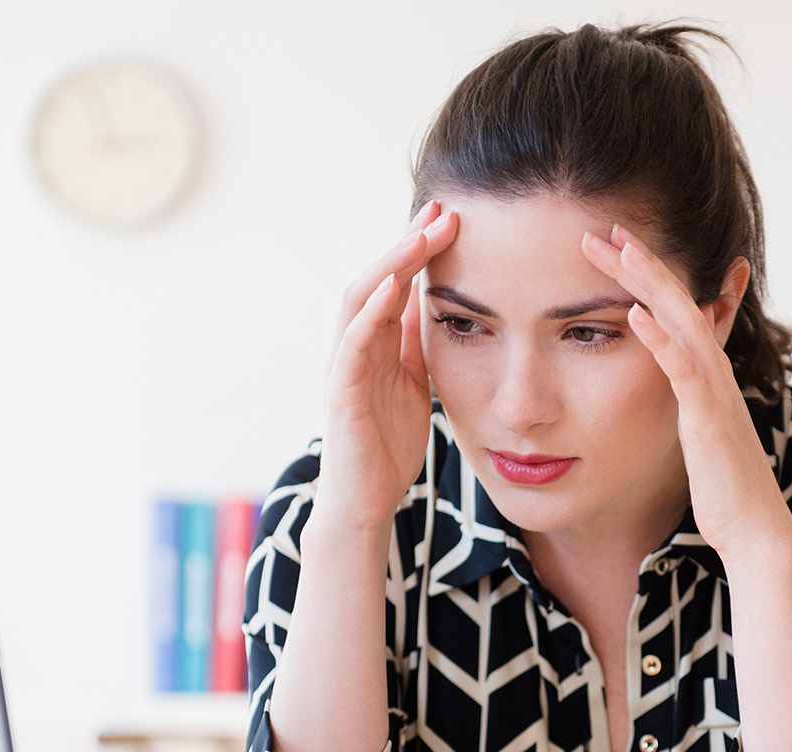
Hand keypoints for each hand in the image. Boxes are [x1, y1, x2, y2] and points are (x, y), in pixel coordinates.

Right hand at [317, 202, 459, 534]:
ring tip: (422, 235)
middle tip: (442, 211)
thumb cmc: (388, 445)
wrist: (367, 500)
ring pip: (360, 299)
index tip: (451, 218)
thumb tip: (430, 301)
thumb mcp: (414, 383)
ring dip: (392, 263)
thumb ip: (414, 344)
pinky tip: (395, 285)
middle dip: (408, 243)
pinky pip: (352, 342)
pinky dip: (371, 310)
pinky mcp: (341, 392)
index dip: (418, 249)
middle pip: (376, 278)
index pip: (394, 282)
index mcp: (374, 343)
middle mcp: (354, 346)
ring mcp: (343, 366)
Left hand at [580, 226, 791, 559]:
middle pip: (677, 301)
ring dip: (651, 283)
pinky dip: (659, 339)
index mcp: (706, 372)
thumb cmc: (724, 484)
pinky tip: (634, 314)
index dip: (646, 274)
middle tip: (605, 228)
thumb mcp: (699, 429)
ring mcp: (713, 391)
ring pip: (683, 321)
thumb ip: (687, 397)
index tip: (615, 242)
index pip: (674, 308)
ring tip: (620, 249)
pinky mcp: (707, 418)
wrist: (754, 527)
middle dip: (641, 262)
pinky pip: (683, 370)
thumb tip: (671, 381)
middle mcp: (713, 371)